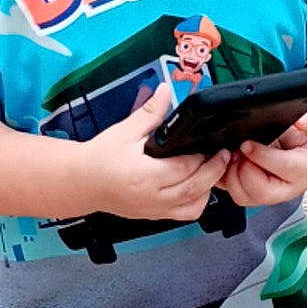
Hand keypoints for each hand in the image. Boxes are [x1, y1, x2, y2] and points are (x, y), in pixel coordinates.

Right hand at [76, 83, 229, 222]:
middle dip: (214, 170)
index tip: (213, 143)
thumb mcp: (125, 131)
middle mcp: (152, 197)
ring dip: (209, 188)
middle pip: (196, 188)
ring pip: (195, 205)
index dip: (202, 156)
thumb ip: (150, 113)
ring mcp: (155, 210)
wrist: (82, 182)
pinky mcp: (155, 216)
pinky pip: (186, 214)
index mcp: (144, 175)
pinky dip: (198, 202)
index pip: (185, 167)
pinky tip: (199, 185)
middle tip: (223, 154)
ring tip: (213, 169)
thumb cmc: (100, 158)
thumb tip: (166, 91)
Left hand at [218, 96, 306, 207]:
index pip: (285, 168)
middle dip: (245, 170)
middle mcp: (287, 188)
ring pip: (244, 196)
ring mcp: (268, 194)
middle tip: (239, 151)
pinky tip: (230, 163)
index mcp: (304, 170)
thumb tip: (304, 120)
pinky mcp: (252, 195)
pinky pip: (233, 194)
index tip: (248, 144)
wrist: (303, 147)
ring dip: (233, 176)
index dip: (262, 156)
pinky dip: (225, 179)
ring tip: (235, 155)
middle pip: (262, 192)